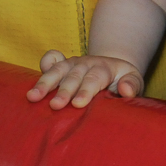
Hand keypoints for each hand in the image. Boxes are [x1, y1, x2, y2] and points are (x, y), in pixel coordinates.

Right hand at [25, 50, 144, 108]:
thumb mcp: (134, 81)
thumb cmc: (123, 80)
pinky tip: (31, 78)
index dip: (86, 90)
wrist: (113, 67)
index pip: (95, 78)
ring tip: (32, 97)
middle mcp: (85, 63)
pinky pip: (49, 60)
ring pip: (57, 70)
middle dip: (64, 90)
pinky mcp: (61, 65)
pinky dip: (42, 65)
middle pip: (74, 76)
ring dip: (44, 83)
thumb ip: (132, 85)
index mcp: (104, 67)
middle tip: (56, 105)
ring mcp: (71, 63)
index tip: (79, 104)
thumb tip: (125, 90)